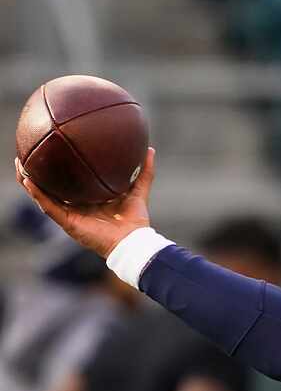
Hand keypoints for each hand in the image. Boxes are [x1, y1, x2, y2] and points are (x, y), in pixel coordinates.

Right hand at [15, 148, 155, 257]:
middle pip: (53, 187)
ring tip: (20, 163)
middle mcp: (77, 206)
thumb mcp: (138, 190)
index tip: (56, 151)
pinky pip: (48, 206)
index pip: (72, 182)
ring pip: (44, 195)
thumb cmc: (135, 220)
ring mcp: (70, 214)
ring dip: (30, 180)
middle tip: (30, 154)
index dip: (63, 169)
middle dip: (40, 172)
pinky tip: (28, 180)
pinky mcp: (68, 222)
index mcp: (90, 199)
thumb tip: (150, 150)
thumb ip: (144, 172)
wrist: (132, 241)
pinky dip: (37, 193)